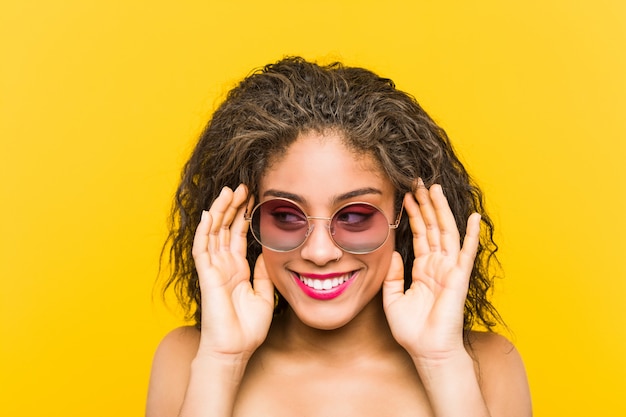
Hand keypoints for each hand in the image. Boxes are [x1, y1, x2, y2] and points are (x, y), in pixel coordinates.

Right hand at [192, 184, 273, 359]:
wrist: (235, 350)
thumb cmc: (248, 328)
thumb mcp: (264, 294)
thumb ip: (263, 272)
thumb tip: (266, 253)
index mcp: (237, 269)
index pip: (239, 235)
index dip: (244, 216)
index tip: (253, 197)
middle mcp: (223, 266)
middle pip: (226, 229)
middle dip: (233, 207)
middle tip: (242, 186)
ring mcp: (213, 270)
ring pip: (213, 233)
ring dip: (220, 212)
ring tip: (228, 191)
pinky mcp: (206, 276)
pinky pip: (203, 249)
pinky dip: (205, 230)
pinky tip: (211, 213)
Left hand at [383, 182, 480, 362]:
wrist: (427, 351)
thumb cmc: (412, 330)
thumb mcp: (392, 298)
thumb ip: (393, 274)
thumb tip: (393, 252)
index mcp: (423, 269)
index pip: (420, 235)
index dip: (413, 215)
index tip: (405, 196)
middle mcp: (438, 265)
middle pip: (433, 228)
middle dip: (426, 205)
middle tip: (419, 182)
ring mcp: (450, 270)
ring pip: (446, 233)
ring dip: (441, 211)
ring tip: (434, 189)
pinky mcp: (458, 278)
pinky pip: (466, 253)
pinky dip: (470, 235)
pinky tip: (472, 218)